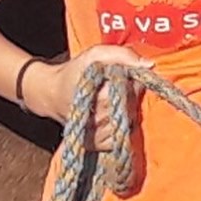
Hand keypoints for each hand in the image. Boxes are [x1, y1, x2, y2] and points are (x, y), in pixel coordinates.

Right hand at [21, 44, 151, 148]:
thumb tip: (149, 65)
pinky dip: (121, 125)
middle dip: (130, 96)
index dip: (133, 82)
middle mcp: (99, 122)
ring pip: (129, 123)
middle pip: (131, 109)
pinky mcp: (98, 145)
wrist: (51, 95)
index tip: (125, 76)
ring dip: (127, 111)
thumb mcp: (95, 55)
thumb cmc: (74, 72)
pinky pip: (122, 136)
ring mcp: (98, 137)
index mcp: (99, 98)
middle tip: (117, 88)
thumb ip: (122, 55)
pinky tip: (110, 114)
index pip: (131, 92)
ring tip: (111, 100)